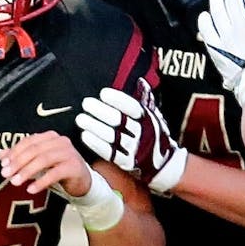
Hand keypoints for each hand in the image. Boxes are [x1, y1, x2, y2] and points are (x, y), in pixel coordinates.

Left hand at [0, 131, 90, 196]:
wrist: (82, 182)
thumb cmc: (59, 169)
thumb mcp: (38, 162)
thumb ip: (21, 156)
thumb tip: (2, 155)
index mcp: (50, 137)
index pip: (29, 141)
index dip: (14, 152)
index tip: (3, 164)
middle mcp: (60, 141)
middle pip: (35, 150)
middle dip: (18, 162)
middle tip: (5, 174)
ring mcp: (69, 153)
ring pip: (44, 160)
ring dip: (27, 171)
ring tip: (15, 182)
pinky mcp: (74, 167)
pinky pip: (55, 173)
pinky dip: (41, 181)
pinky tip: (31, 189)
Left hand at [76, 78, 186, 194]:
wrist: (164, 163)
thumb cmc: (154, 134)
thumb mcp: (154, 116)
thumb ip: (146, 100)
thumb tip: (141, 81)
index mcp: (149, 119)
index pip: (132, 107)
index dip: (117, 100)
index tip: (103, 93)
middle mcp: (143, 133)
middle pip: (118, 121)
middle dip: (100, 111)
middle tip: (86, 103)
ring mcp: (135, 149)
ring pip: (111, 136)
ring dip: (94, 127)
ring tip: (80, 119)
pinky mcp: (127, 162)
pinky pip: (110, 153)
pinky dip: (96, 144)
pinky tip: (85, 135)